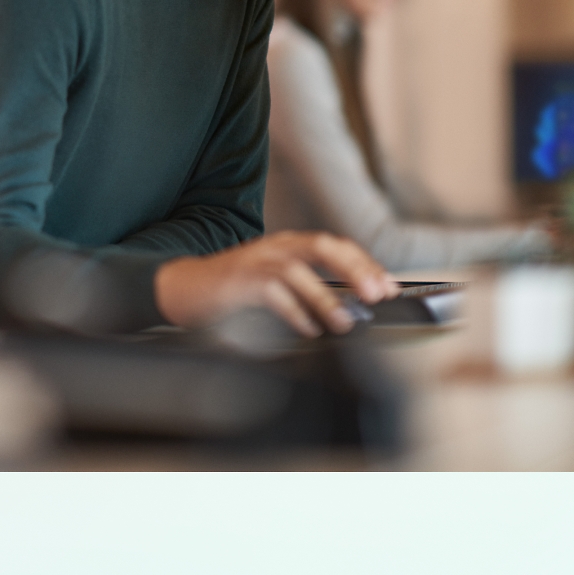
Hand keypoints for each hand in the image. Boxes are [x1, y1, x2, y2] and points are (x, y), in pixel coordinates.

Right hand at [153, 231, 399, 336]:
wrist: (184, 288)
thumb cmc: (234, 291)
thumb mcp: (275, 282)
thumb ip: (307, 289)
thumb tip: (351, 309)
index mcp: (287, 244)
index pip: (334, 245)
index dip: (364, 263)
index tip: (389, 286)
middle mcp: (275, 246)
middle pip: (321, 246)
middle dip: (354, 269)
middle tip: (378, 295)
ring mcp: (255, 261)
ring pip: (298, 270)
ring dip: (326, 297)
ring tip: (345, 322)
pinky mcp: (238, 281)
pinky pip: (272, 293)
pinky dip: (294, 312)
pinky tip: (308, 330)